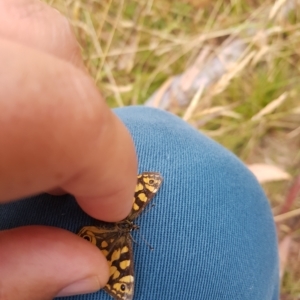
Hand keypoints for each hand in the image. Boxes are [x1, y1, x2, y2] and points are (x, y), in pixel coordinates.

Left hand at [0, 1, 136, 298]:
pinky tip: (6, 120)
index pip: (67, 114)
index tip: (110, 208)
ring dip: (46, 86)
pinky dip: (17, 69)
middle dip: (80, 115)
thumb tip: (87, 268)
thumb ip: (11, 278)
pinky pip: (2, 33)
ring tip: (31, 144)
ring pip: (24, 28)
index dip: (108, 164)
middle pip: (49, 49)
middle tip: (68, 175)